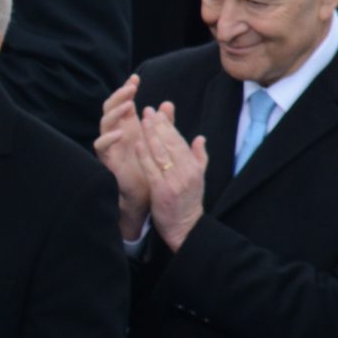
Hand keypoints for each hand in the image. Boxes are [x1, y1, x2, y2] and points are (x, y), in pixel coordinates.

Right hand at [93, 75, 151, 240]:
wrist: (146, 196)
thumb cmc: (150, 169)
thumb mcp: (159, 142)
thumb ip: (163, 124)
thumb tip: (167, 103)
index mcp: (128, 127)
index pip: (123, 103)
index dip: (126, 90)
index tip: (136, 79)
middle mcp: (116, 133)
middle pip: (110, 108)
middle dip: (119, 96)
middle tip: (130, 88)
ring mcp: (110, 146)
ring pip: (104, 123)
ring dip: (114, 112)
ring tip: (127, 105)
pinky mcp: (106, 159)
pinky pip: (100, 146)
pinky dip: (108, 137)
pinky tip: (120, 132)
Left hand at [137, 102, 207, 251]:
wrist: (185, 227)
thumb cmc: (188, 201)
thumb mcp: (199, 178)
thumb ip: (199, 157)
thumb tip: (200, 138)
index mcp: (194, 167)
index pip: (180, 141)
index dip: (168, 125)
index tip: (159, 111)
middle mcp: (186, 172)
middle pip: (171, 143)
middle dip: (159, 125)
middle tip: (148, 110)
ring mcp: (174, 181)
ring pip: (161, 153)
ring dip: (151, 135)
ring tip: (143, 120)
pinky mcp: (161, 191)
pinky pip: (151, 169)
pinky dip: (144, 155)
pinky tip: (137, 142)